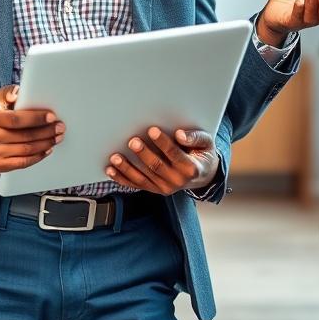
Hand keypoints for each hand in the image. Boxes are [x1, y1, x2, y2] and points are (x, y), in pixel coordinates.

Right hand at [0, 84, 64, 172]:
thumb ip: (8, 93)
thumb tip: (20, 92)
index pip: (17, 119)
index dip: (36, 118)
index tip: (52, 116)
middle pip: (26, 136)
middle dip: (47, 132)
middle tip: (60, 127)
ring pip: (27, 150)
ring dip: (46, 144)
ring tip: (57, 137)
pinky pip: (23, 163)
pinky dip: (38, 156)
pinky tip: (47, 149)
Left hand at [104, 127, 218, 195]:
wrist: (203, 174)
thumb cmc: (202, 153)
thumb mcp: (206, 143)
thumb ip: (195, 137)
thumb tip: (180, 134)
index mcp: (191, 169)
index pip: (174, 154)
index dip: (163, 142)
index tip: (152, 130)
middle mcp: (177, 181)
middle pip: (156, 167)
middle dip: (143, 154)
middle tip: (132, 141)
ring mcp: (164, 188)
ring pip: (143, 178)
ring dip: (127, 168)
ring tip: (116, 157)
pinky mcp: (154, 189)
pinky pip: (136, 185)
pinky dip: (122, 178)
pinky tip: (111, 169)